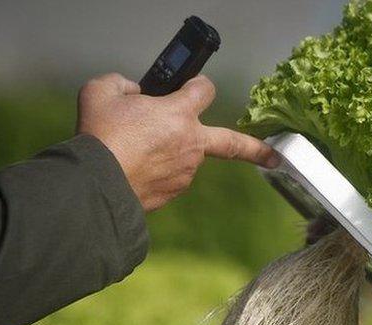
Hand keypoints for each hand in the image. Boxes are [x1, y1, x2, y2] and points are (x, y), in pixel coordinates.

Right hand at [76, 72, 279, 211]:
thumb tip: (133, 93)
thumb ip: (122, 85)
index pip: (204, 90)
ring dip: (169, 152)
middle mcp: (192, 144)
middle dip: (257, 149)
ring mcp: (185, 172)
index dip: (198, 85)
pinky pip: (169, 177)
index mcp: (179, 114)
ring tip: (132, 152)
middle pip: (233, 142)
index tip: (194, 87)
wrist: (96, 184)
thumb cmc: (100, 136)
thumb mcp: (101, 92)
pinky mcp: (173, 193)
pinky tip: (132, 170)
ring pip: (184, 156)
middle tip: (275, 157)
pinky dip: (156, 172)